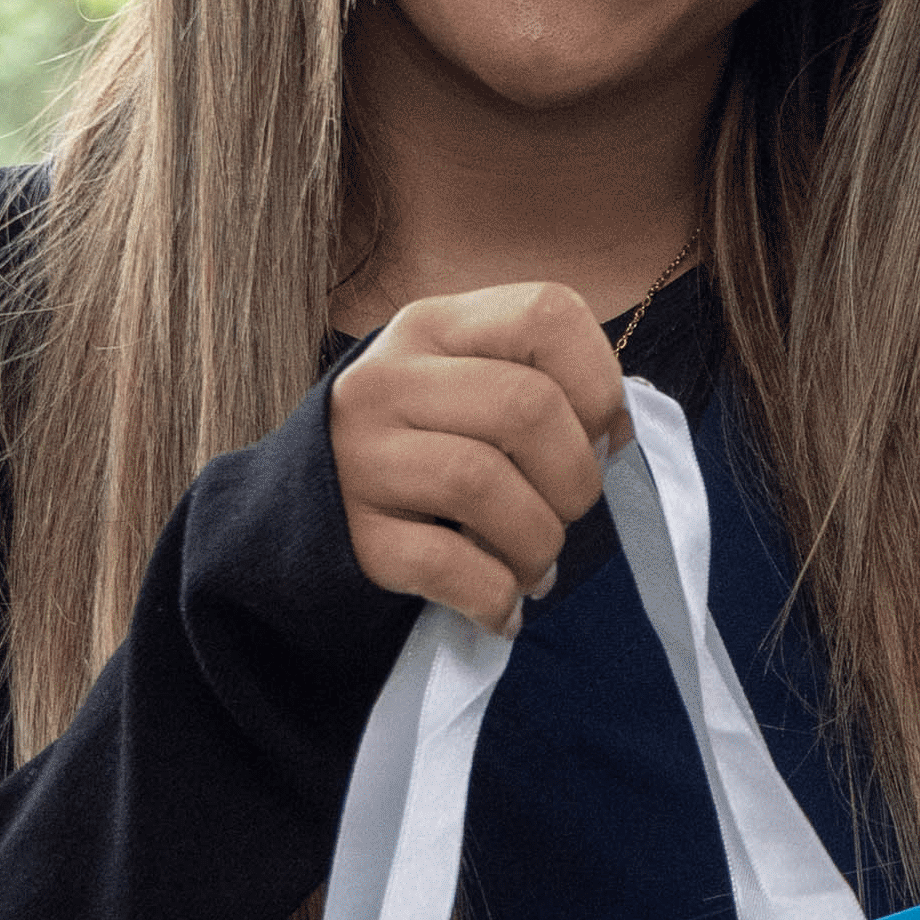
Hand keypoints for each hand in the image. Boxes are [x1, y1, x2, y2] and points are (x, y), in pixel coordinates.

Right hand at [332, 282, 628, 628]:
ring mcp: (361, 456)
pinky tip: (503, 606)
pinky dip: (496, 595)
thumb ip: (543, 387)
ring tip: (535, 564)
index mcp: (434, 325)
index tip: (600, 433)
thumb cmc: (420, 449)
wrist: (302, 517)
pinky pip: (450, 566)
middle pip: (526, 407)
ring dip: (539, 543)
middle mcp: (389, 379)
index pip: (546, 314)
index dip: (599, 380)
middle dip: (575, 478)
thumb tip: (617, 435)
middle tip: (565, 512)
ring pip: (485, 486)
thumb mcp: (468, 388)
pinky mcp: (353, 535)